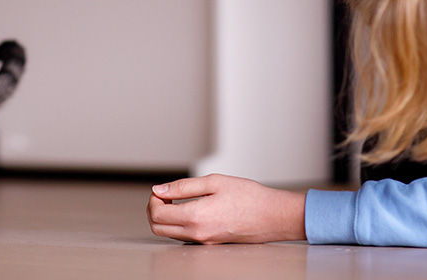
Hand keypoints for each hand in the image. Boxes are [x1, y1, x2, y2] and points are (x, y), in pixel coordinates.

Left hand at [147, 174, 305, 243]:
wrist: (273, 216)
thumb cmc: (248, 196)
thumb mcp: (214, 182)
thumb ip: (183, 186)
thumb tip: (159, 189)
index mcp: (196, 216)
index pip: (157, 214)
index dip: (152, 200)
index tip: (160, 190)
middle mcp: (197, 233)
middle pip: (158, 228)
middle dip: (154, 210)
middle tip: (164, 195)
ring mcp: (204, 241)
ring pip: (169, 234)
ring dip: (165, 218)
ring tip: (177, 200)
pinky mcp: (211, 243)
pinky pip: (184, 237)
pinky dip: (178, 224)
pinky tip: (189, 209)